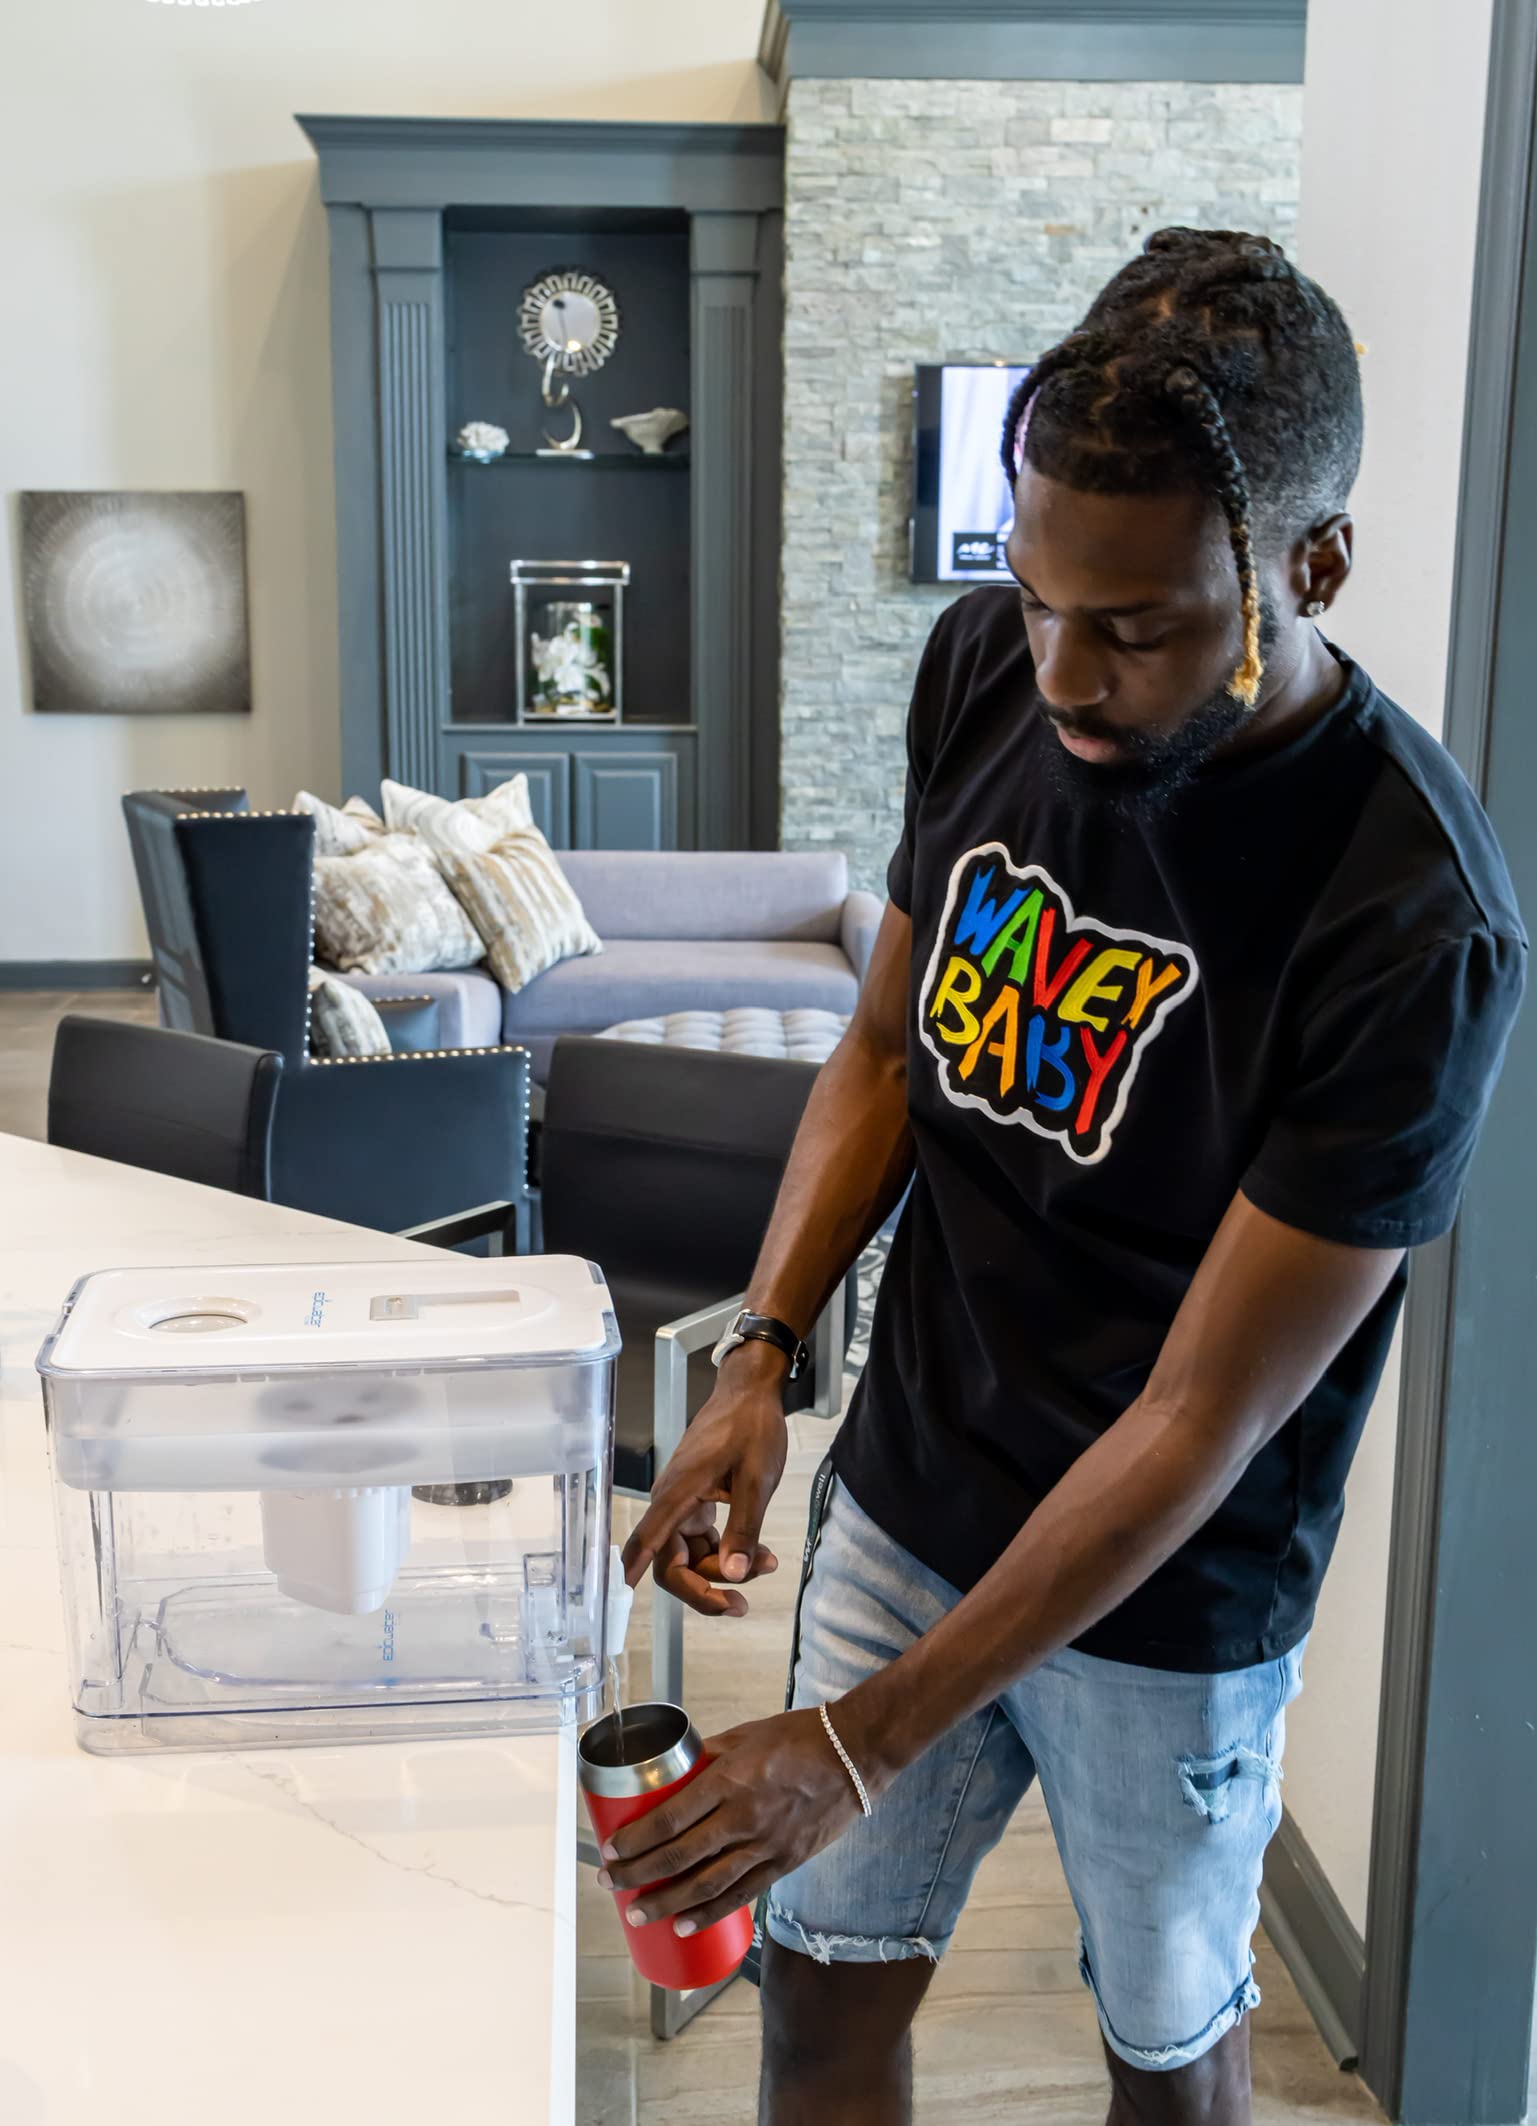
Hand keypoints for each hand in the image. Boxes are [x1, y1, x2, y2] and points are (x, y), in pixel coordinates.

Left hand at [597, 1708, 864, 1934]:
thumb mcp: (745, 1735)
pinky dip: (710, 1914)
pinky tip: (684, 1926)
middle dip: (638, 1874)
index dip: (635, 1839)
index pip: (670, 1817)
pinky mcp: (784, 1862)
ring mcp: (766, 1844)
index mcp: (729, 1779)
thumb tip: (674, 1772)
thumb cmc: (799, 1736)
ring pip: (706, 1885)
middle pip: (679, 1856)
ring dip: (665, 1904)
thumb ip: (709, 1756)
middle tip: (609, 1883)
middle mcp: (743, 1816)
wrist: (856, 1755)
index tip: (609, 1849)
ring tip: (636, 1914)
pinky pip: (741, 1895)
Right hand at [621, 1347, 788, 1616]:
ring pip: (691, 1556)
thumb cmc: (750, 1427)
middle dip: (706, 1587)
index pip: (647, 1544)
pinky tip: (756, 1553)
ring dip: (723, 1570)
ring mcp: (682, 1504)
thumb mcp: (755, 1479)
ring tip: (767, 1563)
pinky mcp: (696, 1503)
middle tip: (741, 1602)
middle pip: (671, 1564)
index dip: (633, 1574)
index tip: (621, 1602)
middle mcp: (671, 1503)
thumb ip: (744, 1528)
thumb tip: (734, 1573)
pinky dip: (726, 1552)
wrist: (750, 1393)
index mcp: (676, 1494)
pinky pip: (703, 1542)